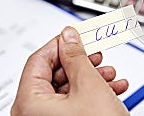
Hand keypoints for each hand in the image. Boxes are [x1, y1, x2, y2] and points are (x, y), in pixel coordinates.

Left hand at [11, 26, 129, 115]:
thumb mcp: (89, 85)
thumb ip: (76, 56)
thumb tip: (68, 36)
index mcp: (29, 103)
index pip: (39, 59)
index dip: (61, 43)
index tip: (77, 36)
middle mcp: (33, 114)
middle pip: (55, 74)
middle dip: (82, 63)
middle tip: (97, 55)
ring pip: (69, 89)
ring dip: (93, 78)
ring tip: (111, 75)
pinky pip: (76, 103)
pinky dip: (94, 93)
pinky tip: (114, 88)